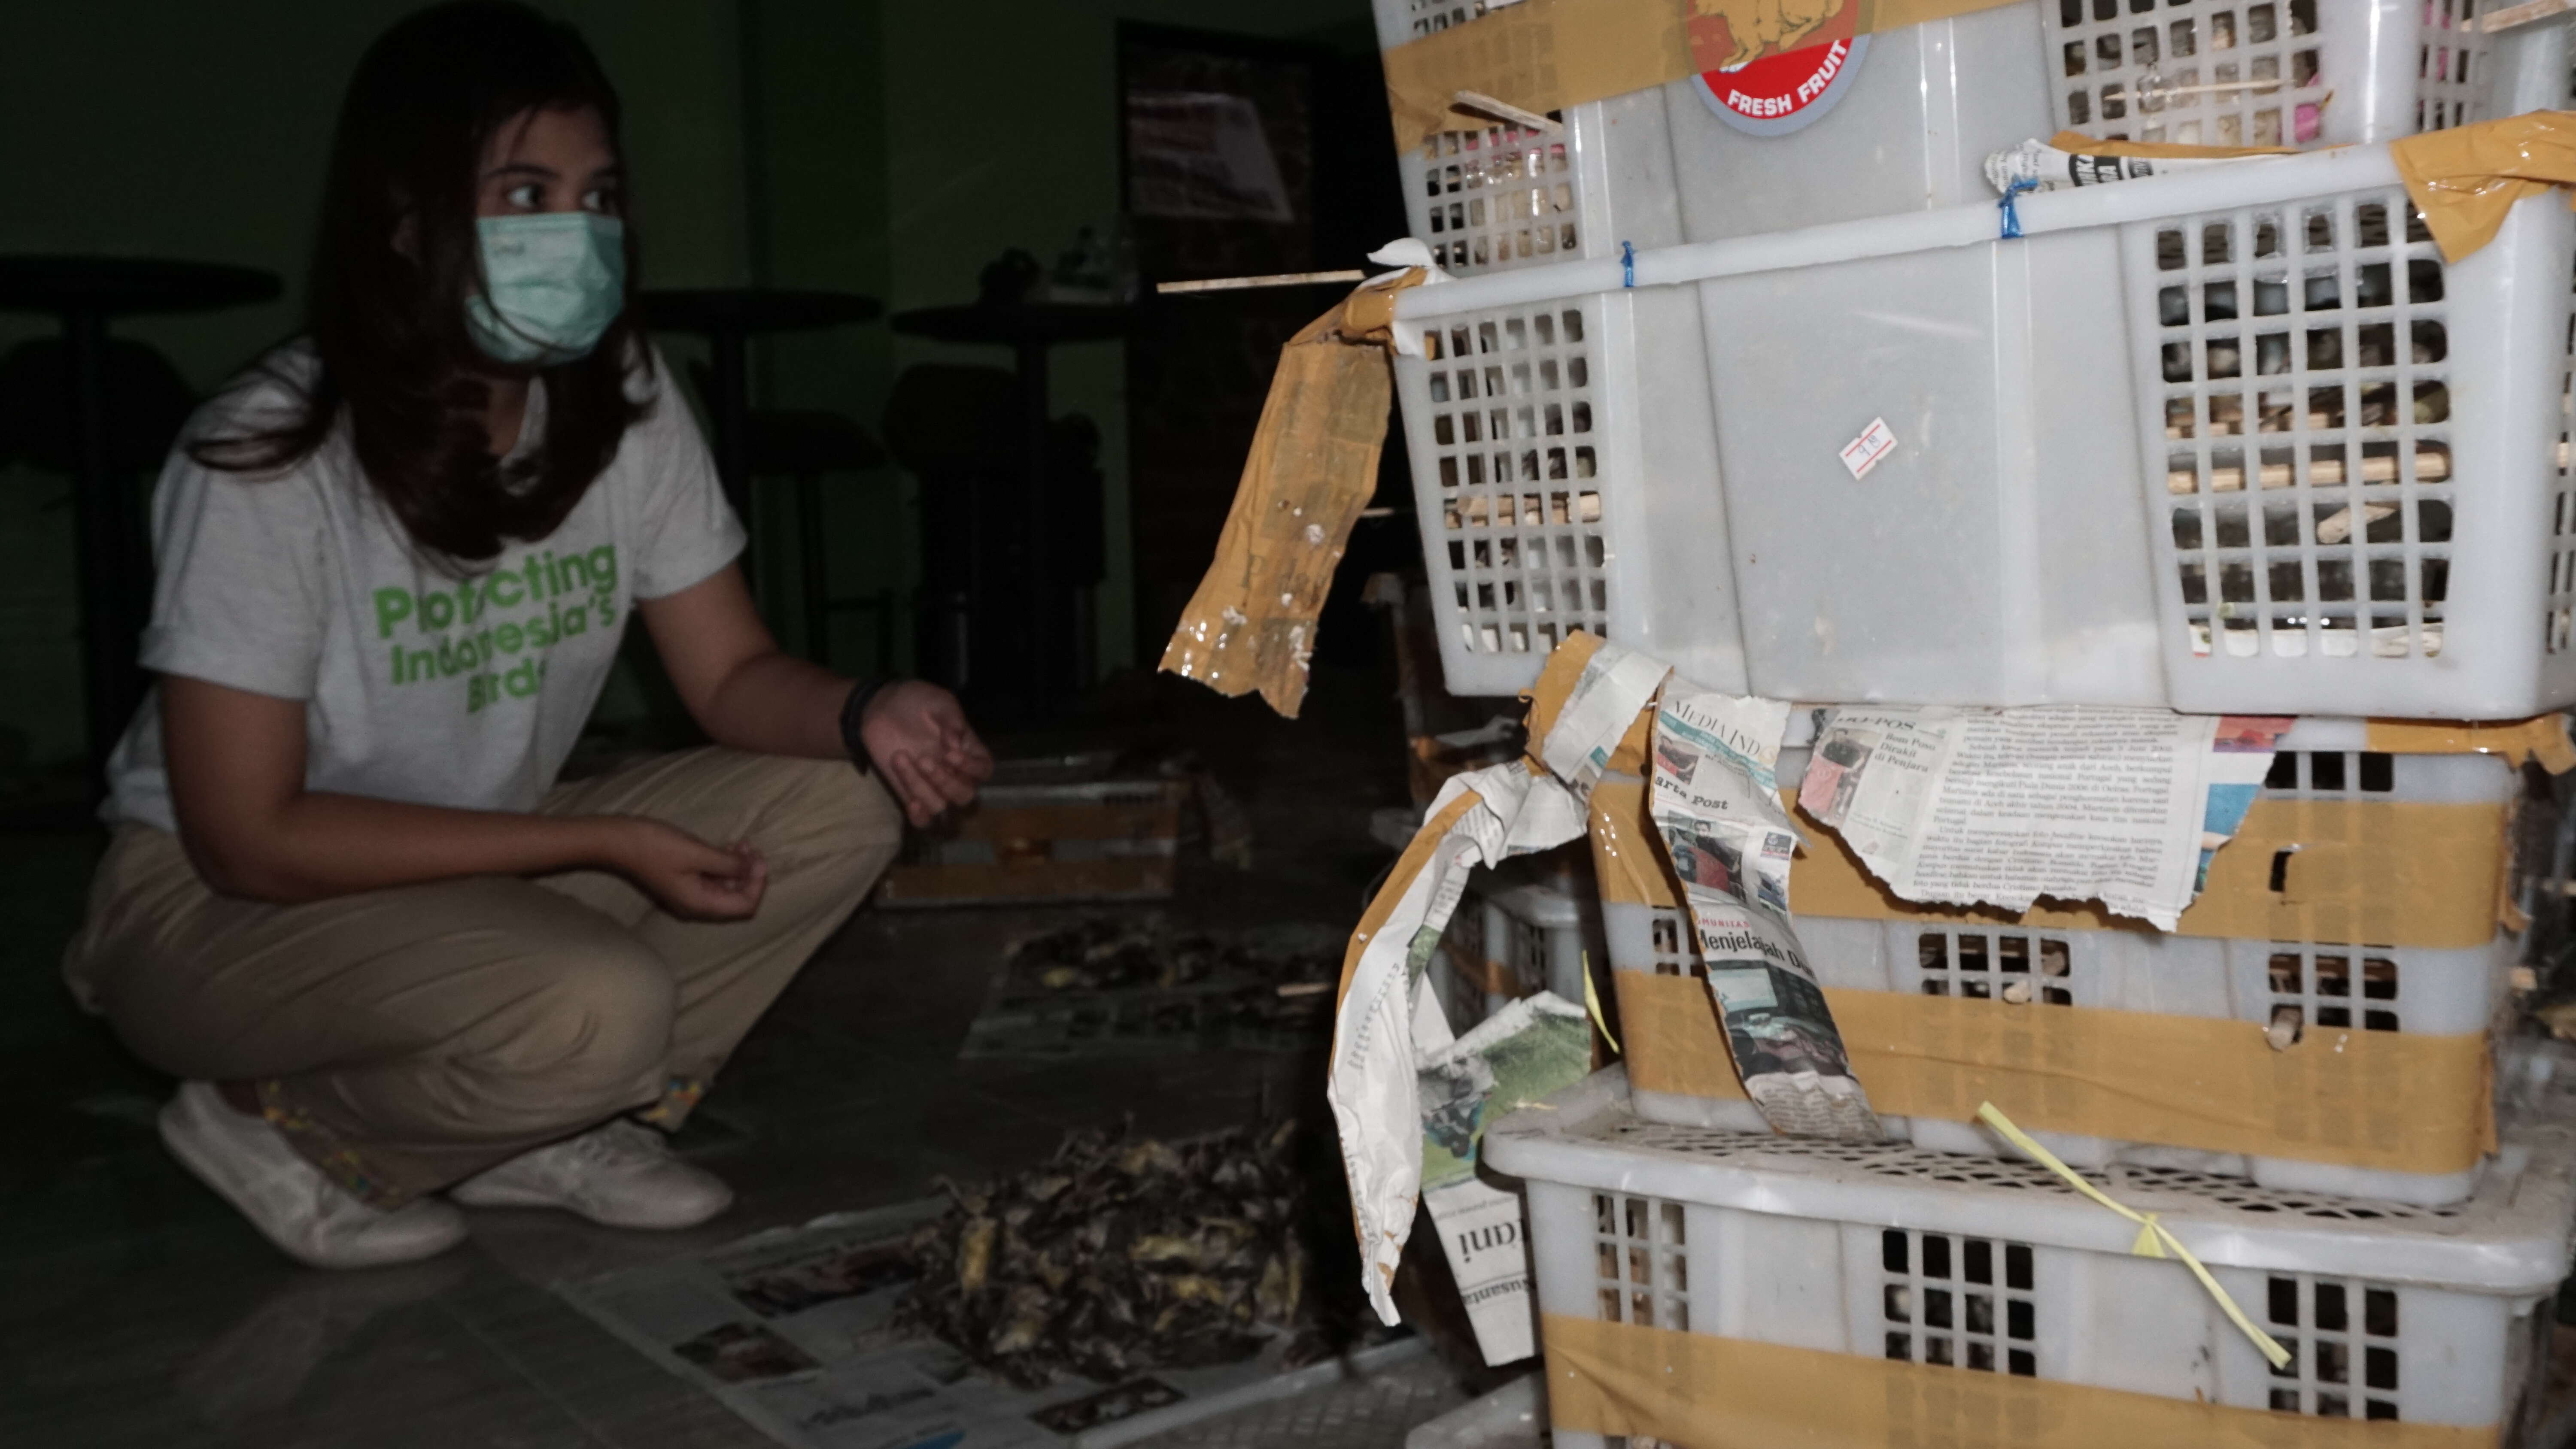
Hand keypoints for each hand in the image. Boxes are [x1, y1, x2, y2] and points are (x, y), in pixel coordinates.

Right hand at [609, 819, 766, 919]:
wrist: (617, 842)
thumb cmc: (655, 846)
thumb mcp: (697, 853)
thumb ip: (728, 864)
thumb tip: (754, 868)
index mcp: (701, 905)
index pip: (745, 906)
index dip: (758, 884)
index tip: (759, 858)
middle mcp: (697, 906)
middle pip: (737, 899)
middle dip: (750, 874)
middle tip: (752, 848)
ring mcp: (688, 895)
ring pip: (725, 887)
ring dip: (737, 867)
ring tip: (742, 843)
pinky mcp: (682, 882)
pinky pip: (711, 879)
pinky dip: (723, 865)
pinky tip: (727, 846)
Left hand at [859, 680, 993, 826]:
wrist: (882, 706)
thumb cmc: (916, 701)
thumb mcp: (938, 701)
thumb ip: (951, 720)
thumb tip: (955, 744)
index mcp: (967, 749)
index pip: (984, 769)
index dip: (972, 768)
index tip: (950, 753)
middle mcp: (954, 772)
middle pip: (965, 795)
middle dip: (945, 781)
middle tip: (923, 758)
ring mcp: (931, 785)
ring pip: (940, 806)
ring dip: (922, 788)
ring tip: (900, 758)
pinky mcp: (909, 793)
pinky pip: (922, 819)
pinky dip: (920, 816)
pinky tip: (911, 803)